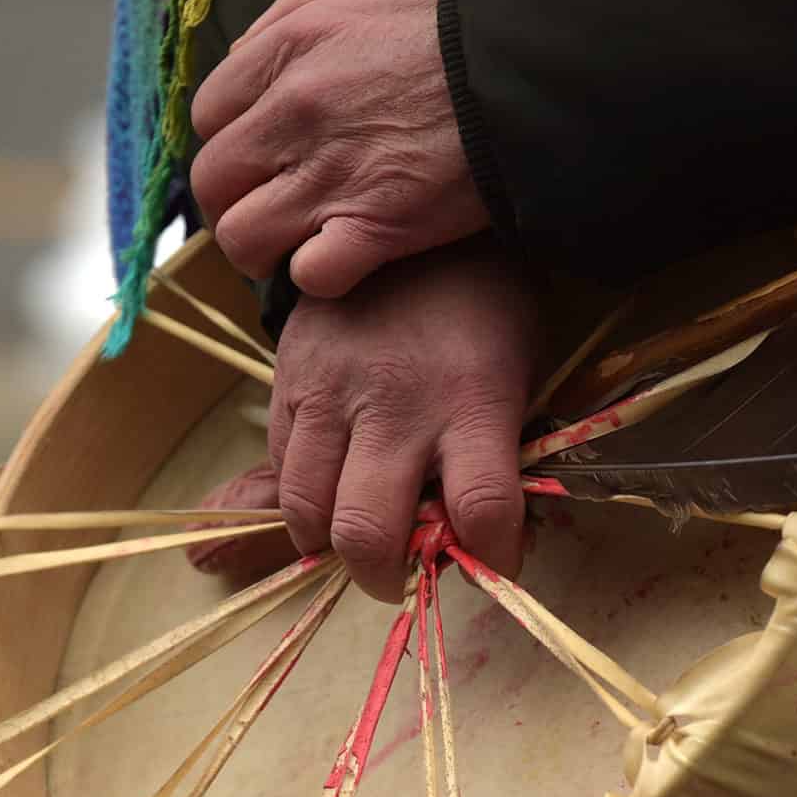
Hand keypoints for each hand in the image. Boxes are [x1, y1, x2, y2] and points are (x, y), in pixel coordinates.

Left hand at [190, 0, 487, 299]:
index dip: (230, 139)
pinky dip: (320, 278)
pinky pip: (311, 276)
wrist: (531, 64)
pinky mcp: (376, 228)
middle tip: (269, 206)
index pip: (208, 115)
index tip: (257, 154)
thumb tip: (252, 46)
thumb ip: (300, 7)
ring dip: (263, 249)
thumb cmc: (459, 18)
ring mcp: (330, 176)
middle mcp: (293, 115)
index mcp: (286, 51)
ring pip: (243, 237)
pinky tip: (344, 262)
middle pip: (214, 182)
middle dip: (234, 200)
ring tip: (294, 246)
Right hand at [270, 242, 533, 600]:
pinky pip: (281, 464)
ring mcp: (332, 392)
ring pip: (305, 509)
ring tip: (355, 534)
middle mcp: (396, 404)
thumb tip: (481, 542)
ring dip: (330, 541)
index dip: (492, 559)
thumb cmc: (481, 308)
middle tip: (397, 572)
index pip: (482, 510)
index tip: (494, 565)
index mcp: (473, 400)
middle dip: (382, 575)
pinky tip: (331, 481)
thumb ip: (497, 456)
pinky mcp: (288, 377)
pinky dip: (303, 492)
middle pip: (367, 532)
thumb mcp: (516, 374)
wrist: (410, 221)